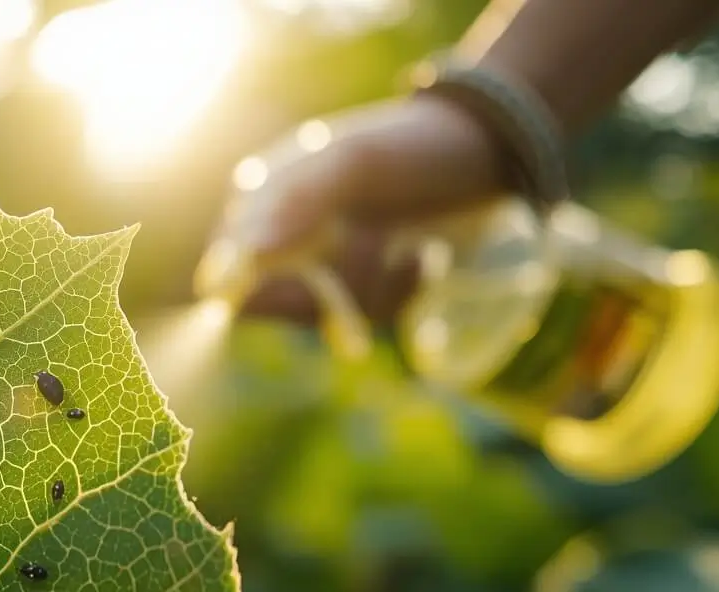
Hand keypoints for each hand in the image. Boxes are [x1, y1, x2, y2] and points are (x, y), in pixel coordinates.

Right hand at [237, 94, 508, 325]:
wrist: (489, 145)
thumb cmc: (414, 146)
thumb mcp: (356, 163)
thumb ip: (297, 202)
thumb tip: (247, 254)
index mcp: (263, 196)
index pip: (229, 273)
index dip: (266, 293)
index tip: (318, 292)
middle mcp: (284, 231)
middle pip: (278, 304)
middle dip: (335, 293)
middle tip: (386, 254)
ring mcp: (324, 257)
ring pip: (323, 318)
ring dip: (375, 294)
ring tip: (414, 253)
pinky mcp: (364, 278)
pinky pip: (362, 316)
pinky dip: (398, 296)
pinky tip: (422, 259)